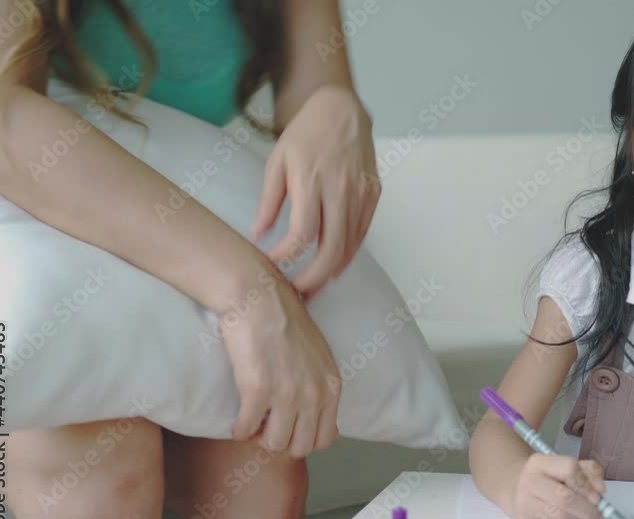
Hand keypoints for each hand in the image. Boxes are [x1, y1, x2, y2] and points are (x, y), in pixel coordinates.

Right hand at [222, 268, 341, 457]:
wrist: (259, 296)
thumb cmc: (285, 322)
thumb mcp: (320, 358)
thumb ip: (324, 391)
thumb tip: (332, 431)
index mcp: (331, 386)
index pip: (324, 439)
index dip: (302, 439)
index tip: (286, 428)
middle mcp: (314, 393)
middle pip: (299, 447)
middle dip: (280, 442)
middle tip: (265, 426)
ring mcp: (287, 393)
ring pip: (273, 444)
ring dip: (258, 438)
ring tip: (251, 421)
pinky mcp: (258, 388)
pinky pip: (245, 429)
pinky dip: (238, 430)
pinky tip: (235, 420)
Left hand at [252, 84, 380, 297]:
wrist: (342, 110)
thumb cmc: (305, 134)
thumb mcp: (277, 162)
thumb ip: (269, 200)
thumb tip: (259, 234)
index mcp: (311, 180)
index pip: (303, 233)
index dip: (288, 257)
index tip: (273, 266)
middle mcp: (340, 189)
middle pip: (331, 248)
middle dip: (314, 278)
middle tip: (298, 294)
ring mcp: (361, 193)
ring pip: (350, 246)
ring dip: (331, 272)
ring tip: (314, 287)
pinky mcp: (373, 195)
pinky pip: (362, 234)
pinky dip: (348, 254)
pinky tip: (333, 266)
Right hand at [508, 455, 606, 518]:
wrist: (516, 490)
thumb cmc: (547, 478)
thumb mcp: (565, 465)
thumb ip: (589, 471)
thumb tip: (600, 489)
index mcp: (539, 463)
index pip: (569, 468)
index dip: (588, 484)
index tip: (598, 494)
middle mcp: (529, 482)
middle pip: (565, 498)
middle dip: (588, 509)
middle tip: (598, 512)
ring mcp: (525, 505)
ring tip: (587, 517)